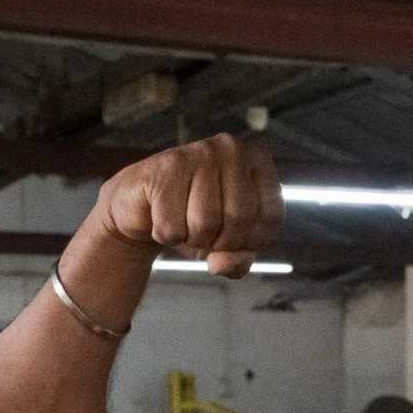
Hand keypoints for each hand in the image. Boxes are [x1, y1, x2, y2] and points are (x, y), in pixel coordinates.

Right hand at [96, 134, 283, 278]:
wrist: (141, 204)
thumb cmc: (192, 218)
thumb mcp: (226, 244)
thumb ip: (237, 261)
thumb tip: (221, 264)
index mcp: (258, 162)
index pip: (271, 216)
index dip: (252, 241)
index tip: (234, 239)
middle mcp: (232, 149)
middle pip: (240, 218)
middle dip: (220, 242)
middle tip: (204, 235)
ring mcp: (198, 152)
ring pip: (205, 222)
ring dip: (191, 239)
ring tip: (183, 223)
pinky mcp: (165, 166)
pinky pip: (173, 225)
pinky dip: (166, 235)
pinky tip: (161, 217)